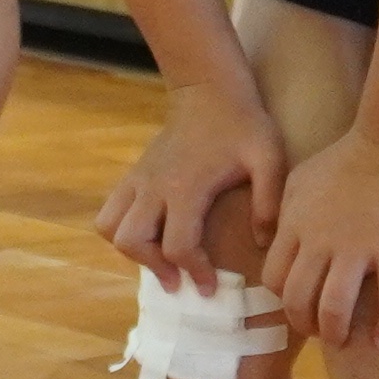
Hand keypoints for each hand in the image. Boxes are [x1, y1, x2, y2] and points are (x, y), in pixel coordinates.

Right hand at [100, 81, 286, 284]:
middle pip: (132, 241)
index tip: (211, 288)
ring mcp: (138, 179)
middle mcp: (154, 186)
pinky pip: (109, 211)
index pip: (179, 245)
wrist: (208, 90)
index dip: (195, 272)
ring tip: (160, 258)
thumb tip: (262, 244)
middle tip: (180, 279)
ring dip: (133, 250)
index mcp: (187, 187)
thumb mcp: (268, 158)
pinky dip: (121, 230)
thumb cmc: (242, 125)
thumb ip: (269, 201)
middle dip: (155, 267)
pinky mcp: (132, 175)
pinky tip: (150, 235)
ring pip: (110, 228)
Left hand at [262, 130, 378, 346]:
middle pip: (298, 299)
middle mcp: (320, 241)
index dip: (283, 301)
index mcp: (296, 224)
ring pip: (335, 307)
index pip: (274, 277)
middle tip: (321, 332)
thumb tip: (276, 237)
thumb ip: (286, 210)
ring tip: (346, 342)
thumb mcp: (302, 178)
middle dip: (305, 325)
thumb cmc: (351, 156)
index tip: (299, 308)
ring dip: (337, 333)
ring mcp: (357, 247)